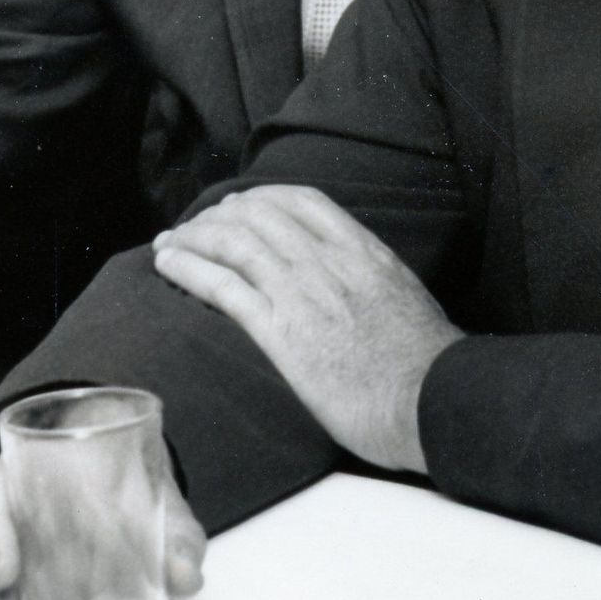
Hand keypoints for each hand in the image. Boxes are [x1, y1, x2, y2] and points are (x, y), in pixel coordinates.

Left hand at [150, 185, 461, 474]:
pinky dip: (189, 267)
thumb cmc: (426, 367)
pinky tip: (168, 263)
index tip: (239, 206)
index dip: (261, 198)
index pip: (302, 201)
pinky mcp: (282, 331)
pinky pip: (223, 284)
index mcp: (364, 251)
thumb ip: (375, 284)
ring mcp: (303, 292)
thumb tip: (361, 290)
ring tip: (168, 242)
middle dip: (219, 215)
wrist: (432, 401)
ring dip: (194, 236)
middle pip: (259, 214)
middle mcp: (329, 260)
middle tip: (194, 228)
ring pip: (235, 242)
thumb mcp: (406, 301)